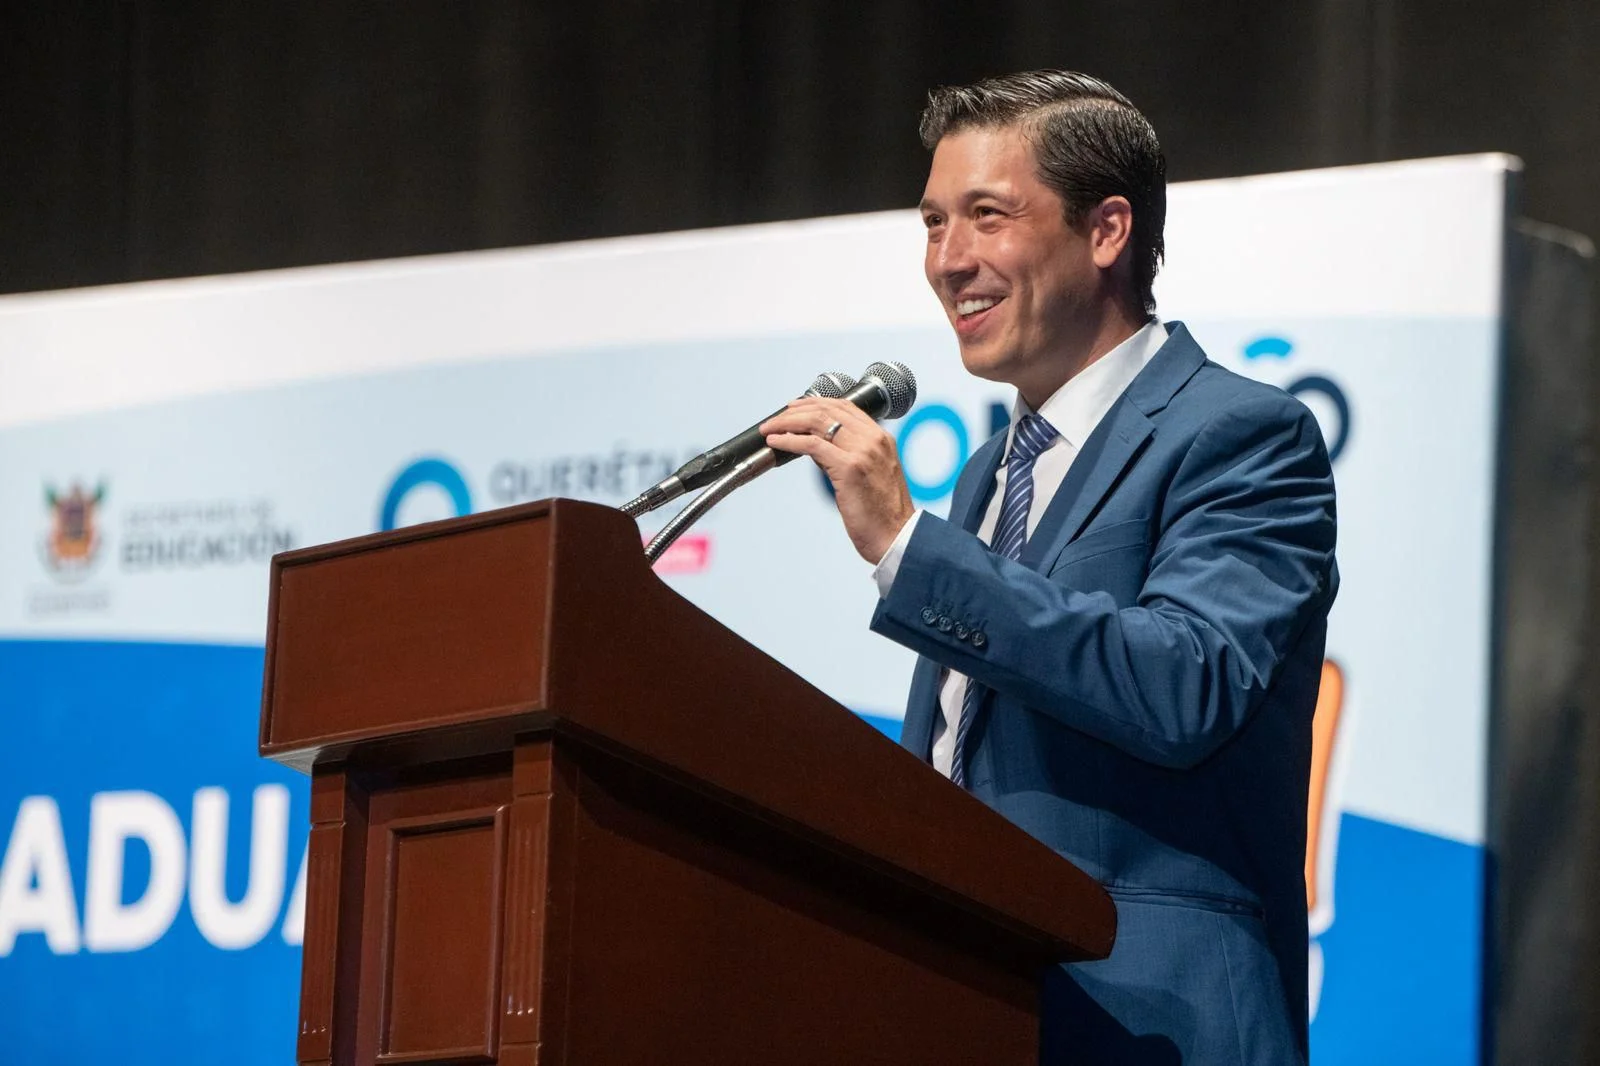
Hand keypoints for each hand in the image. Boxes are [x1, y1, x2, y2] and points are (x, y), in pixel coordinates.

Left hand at [761, 397, 914, 562]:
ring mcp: (863, 451)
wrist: (896, 537)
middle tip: (774, 420)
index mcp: (881, 438)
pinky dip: (789, 441)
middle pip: (828, 410)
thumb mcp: (869, 474)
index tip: (794, 408)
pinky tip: (777, 443)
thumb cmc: (881, 514)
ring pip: (818, 422)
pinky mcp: (850, 467)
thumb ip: (846, 455)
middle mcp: (874, 439)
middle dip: (795, 411)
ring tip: (769, 430)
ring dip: (787, 423)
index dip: (815, 403)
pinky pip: (812, 445)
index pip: (844, 407)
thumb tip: (814, 444)